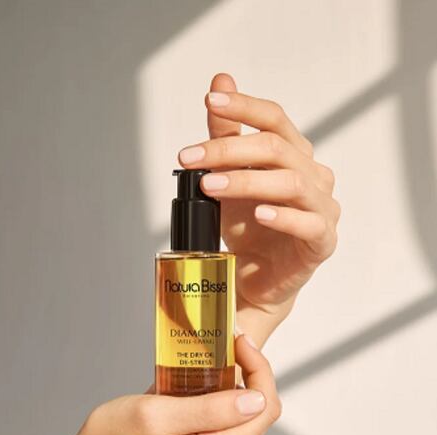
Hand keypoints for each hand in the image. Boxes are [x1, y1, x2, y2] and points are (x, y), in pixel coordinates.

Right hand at [76, 336, 280, 434]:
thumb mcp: (154, 415)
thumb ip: (207, 410)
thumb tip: (256, 400)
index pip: (264, 408)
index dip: (258, 368)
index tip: (236, 341)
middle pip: (261, 412)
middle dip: (251, 372)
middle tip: (226, 343)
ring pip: (249, 417)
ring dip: (239, 384)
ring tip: (213, 360)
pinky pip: (232, 425)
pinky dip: (226, 399)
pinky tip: (204, 384)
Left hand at [178, 73, 339, 320]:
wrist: (257, 275)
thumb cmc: (248, 226)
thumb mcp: (230, 177)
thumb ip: (227, 135)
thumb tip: (220, 81)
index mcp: (294, 155)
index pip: (275, 119)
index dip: (245, 107)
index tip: (211, 101)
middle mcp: (314, 175)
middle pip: (276, 149)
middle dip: (228, 150)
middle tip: (189, 158)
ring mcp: (322, 208)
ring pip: (291, 183)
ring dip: (246, 182)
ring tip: (209, 186)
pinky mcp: (322, 241)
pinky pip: (309, 224)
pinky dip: (283, 217)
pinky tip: (259, 215)